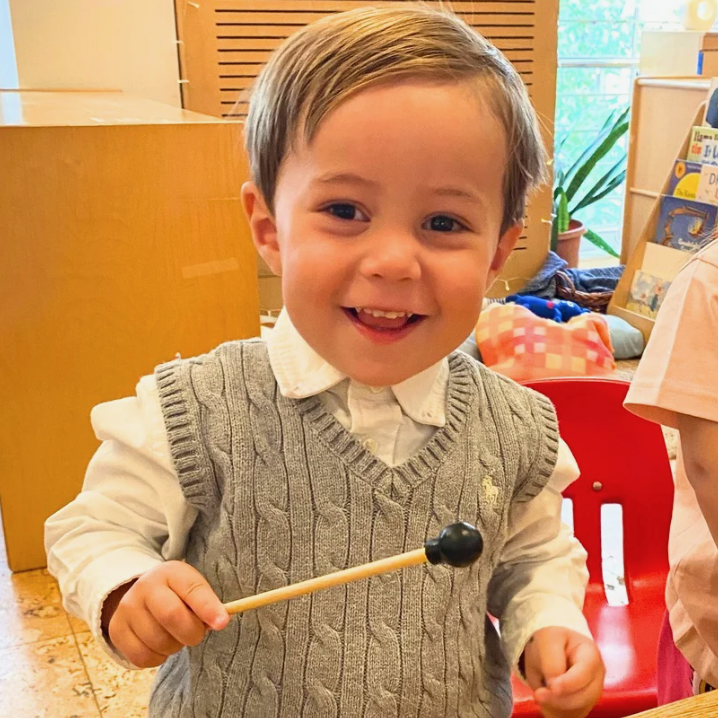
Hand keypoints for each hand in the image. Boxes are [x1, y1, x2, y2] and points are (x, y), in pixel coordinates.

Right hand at [101, 561, 229, 667]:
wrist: (141, 594)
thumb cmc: (176, 593)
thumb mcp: (192, 587)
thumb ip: (207, 602)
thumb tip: (220, 621)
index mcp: (170, 572)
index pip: (192, 589)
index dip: (208, 608)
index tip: (222, 623)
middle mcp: (145, 587)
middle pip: (172, 616)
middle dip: (192, 633)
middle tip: (196, 634)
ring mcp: (127, 608)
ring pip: (157, 641)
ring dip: (175, 646)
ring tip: (176, 636)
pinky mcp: (117, 630)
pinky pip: (142, 657)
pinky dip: (158, 658)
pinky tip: (161, 645)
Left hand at [523, 627, 603, 717]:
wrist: (547, 651)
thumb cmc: (550, 642)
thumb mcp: (547, 641)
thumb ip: (552, 661)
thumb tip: (554, 684)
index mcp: (591, 654)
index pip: (585, 673)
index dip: (569, 683)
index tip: (551, 686)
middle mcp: (597, 676)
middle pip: (585, 696)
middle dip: (561, 699)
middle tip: (538, 695)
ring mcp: (592, 693)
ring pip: (579, 709)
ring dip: (557, 707)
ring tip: (539, 696)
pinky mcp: (583, 706)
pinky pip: (572, 716)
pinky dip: (557, 713)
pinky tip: (546, 703)